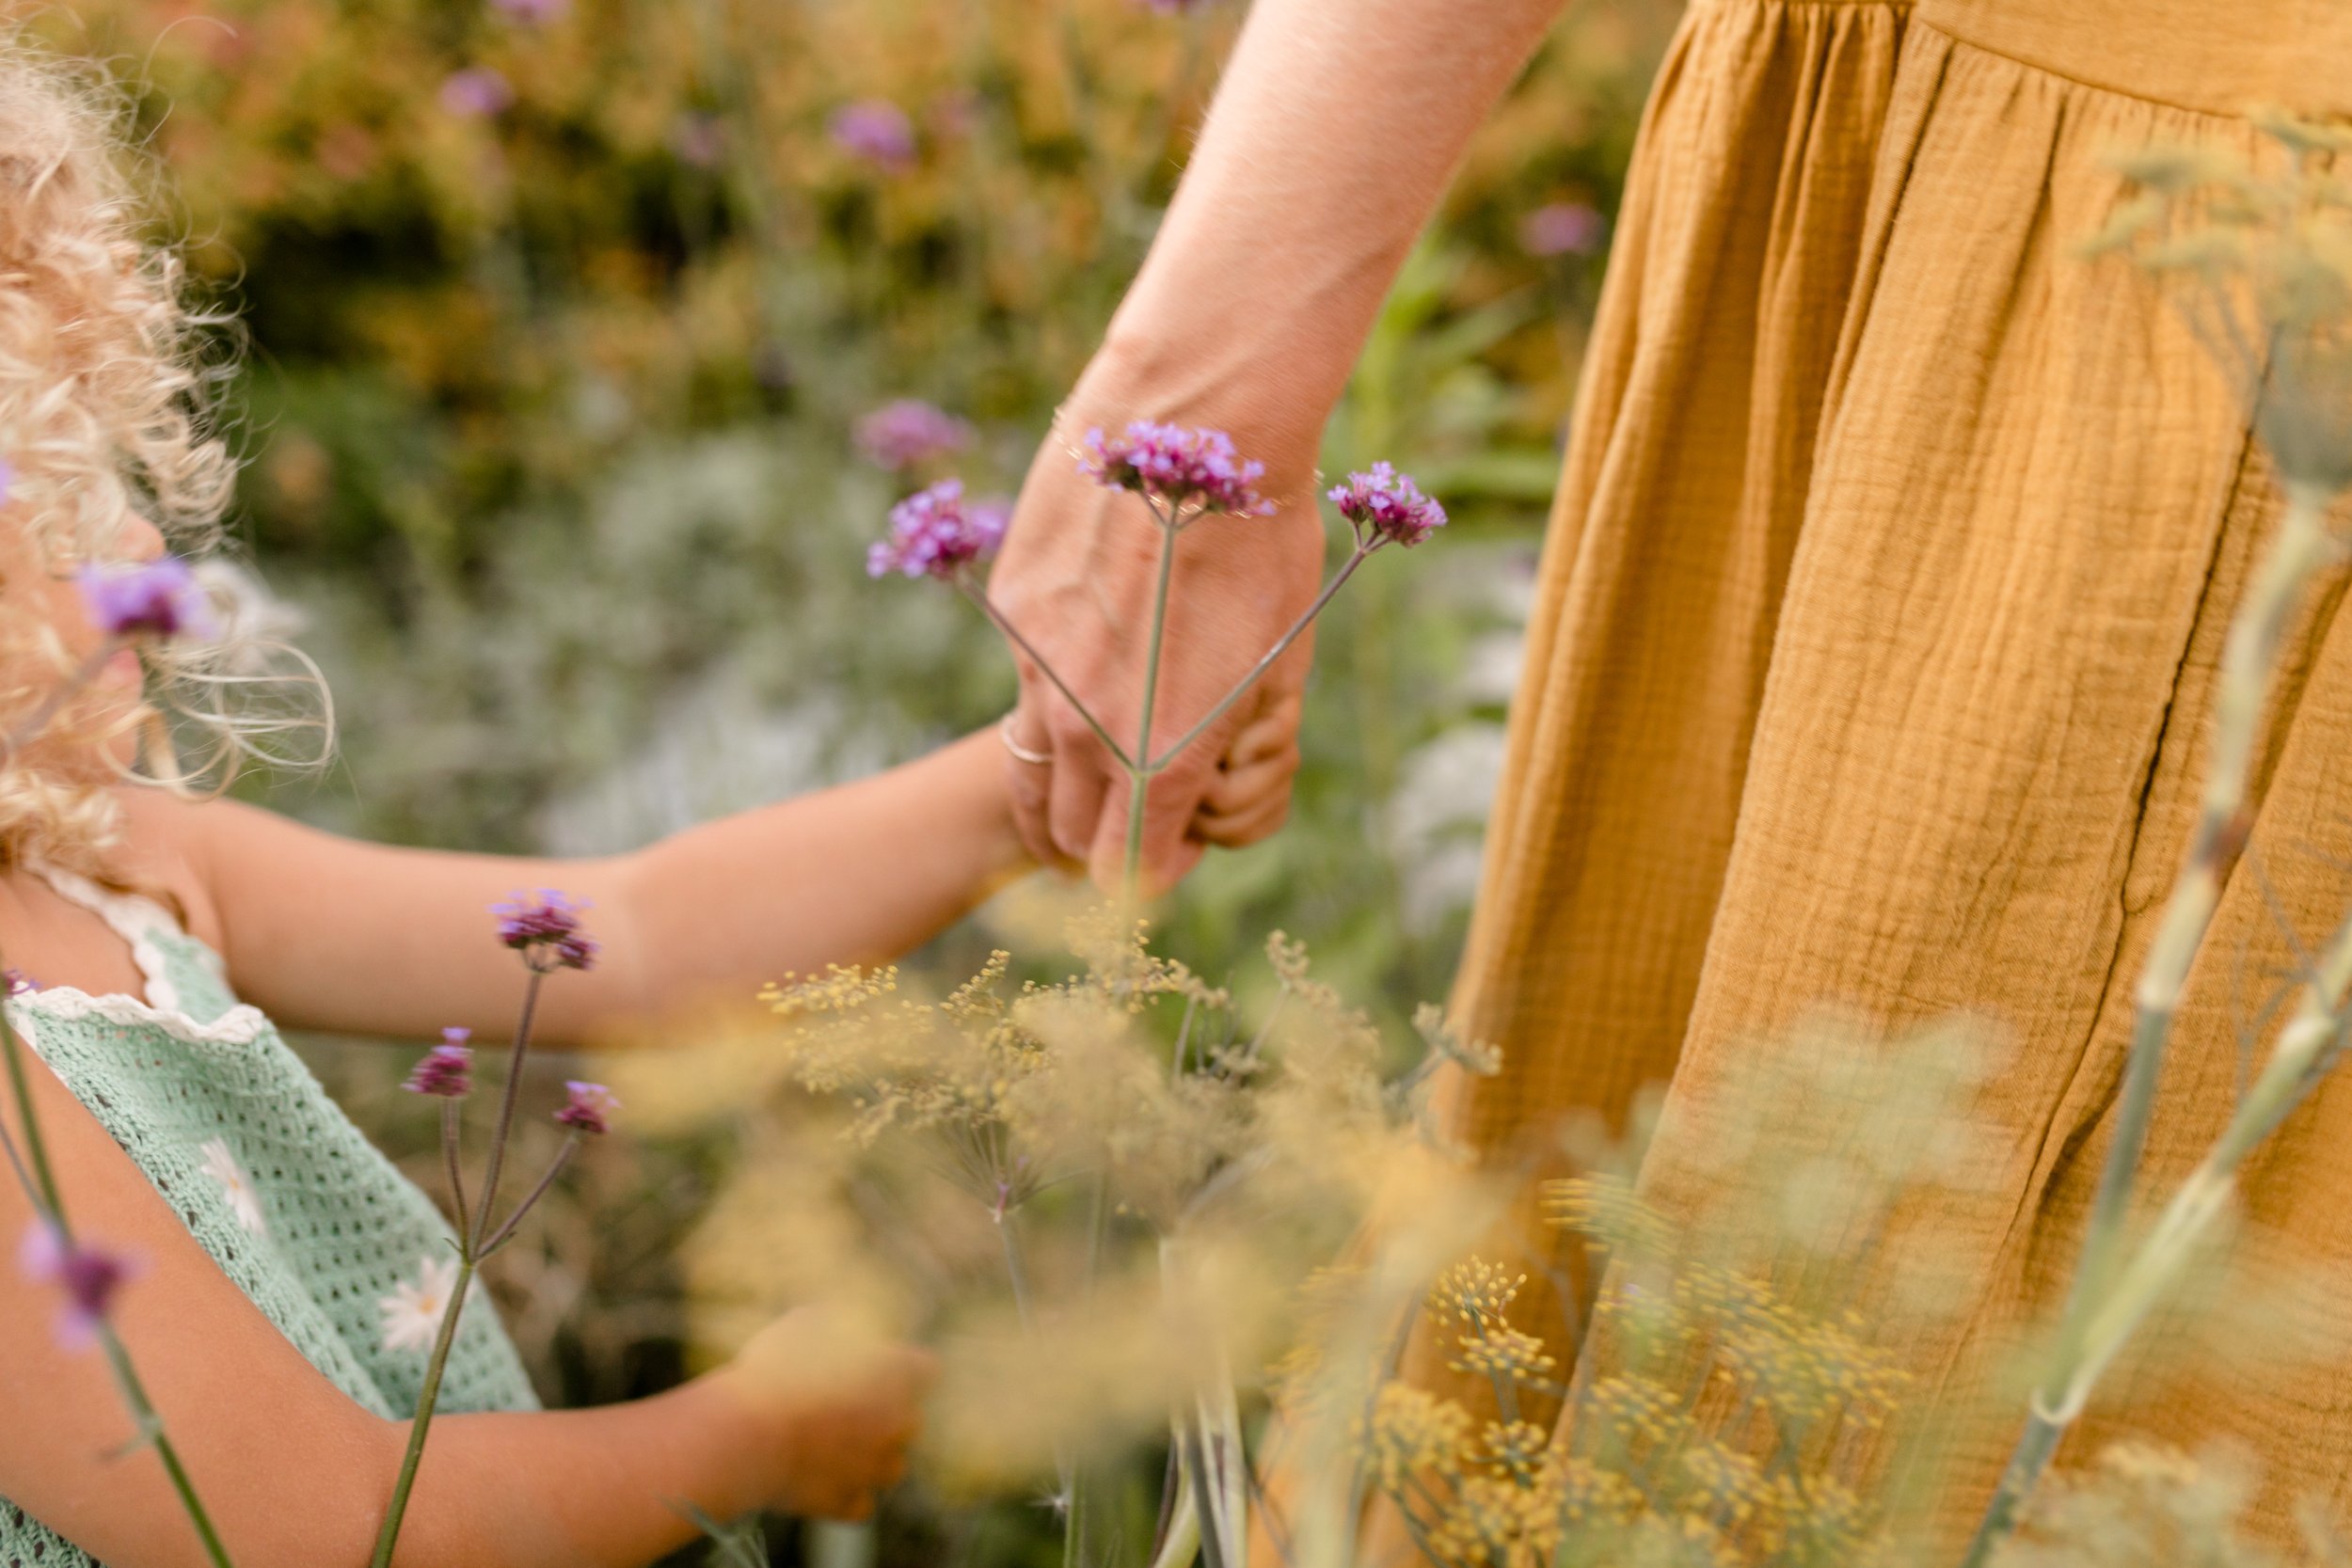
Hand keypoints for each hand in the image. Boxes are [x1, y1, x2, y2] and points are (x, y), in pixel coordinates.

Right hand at [721, 1307, 936, 1521]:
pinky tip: (821, 1482)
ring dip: (871, 1458)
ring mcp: (874, 1468)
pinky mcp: (845, 1503)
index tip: (878, 1366)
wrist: (747, 1432)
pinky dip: (845, 1495)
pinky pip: (859, 1504)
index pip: (926, 1368)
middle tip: (845, 1407)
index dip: (902, 1366)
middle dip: (885, 1415)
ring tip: (834, 1449)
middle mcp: (899, 1423)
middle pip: (911, 1420)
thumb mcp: (805, 1323)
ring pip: (892, 1467)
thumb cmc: (775, 1369)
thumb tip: (837, 1323)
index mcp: (897, 1374)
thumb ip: (835, 1325)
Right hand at [990, 416, 1325, 891]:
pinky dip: (1056, 690)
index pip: (1130, 874)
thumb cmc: (1264, 535)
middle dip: (1108, 841)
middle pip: (1071, 839)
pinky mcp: (1013, 611)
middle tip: (1147, 808)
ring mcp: (1037, 668)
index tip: (1177, 848)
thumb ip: (1239, 745)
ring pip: (1033, 768)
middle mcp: (1088, 727)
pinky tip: (1104, 639)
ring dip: (1070, 780)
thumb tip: (1206, 791)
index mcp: (1164, 754)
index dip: (1154, 874)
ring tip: (1111, 752)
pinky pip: (1025, 682)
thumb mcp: (1283, 659)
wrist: (1197, 417)